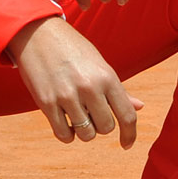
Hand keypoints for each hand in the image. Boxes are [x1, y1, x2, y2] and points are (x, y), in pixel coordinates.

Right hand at [8, 18, 143, 147]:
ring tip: (77, 116)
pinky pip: (63, 134)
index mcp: (108, 77)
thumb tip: (139, 107)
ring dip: (84, 131)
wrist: (38, 34)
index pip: (127, 115)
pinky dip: (67, 134)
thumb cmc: (73, 50)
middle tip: (92, 114)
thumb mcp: (100, 65)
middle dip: (101, 126)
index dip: (130, 134)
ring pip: (86, 134)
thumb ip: (118, 89)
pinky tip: (65, 123)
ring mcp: (67, 96)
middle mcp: (90, 87)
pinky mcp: (46, 102)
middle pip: (106, 127)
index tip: (126, 144)